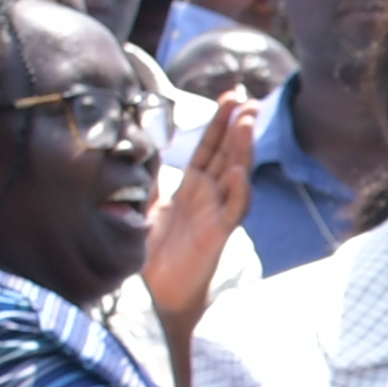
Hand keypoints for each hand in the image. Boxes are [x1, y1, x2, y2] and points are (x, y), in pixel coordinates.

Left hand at [144, 94, 253, 347]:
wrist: (156, 292)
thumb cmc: (154, 251)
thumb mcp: (144, 204)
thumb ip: (148, 177)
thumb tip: (138, 147)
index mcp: (193, 186)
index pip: (211, 145)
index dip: (220, 120)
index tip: (232, 95)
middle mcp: (209, 195)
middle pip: (228, 153)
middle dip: (238, 126)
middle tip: (248, 100)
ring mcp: (216, 214)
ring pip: (236, 175)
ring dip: (243, 150)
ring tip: (247, 124)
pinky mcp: (217, 235)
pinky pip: (233, 211)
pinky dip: (239, 192)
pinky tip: (241, 174)